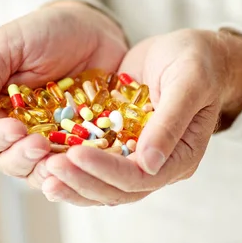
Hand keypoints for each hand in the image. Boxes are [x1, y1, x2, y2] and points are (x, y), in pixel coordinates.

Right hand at [0, 1, 126, 189]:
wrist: (92, 25)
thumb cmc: (44, 31)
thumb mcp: (5, 45)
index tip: (16, 129)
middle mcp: (23, 130)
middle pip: (11, 161)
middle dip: (22, 157)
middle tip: (40, 144)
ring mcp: (55, 138)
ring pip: (41, 170)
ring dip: (47, 170)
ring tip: (60, 160)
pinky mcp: (85, 142)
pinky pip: (77, 165)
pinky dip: (78, 168)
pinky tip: (84, 162)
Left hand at [41, 29, 241, 205]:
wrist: (191, 52)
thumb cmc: (197, 62)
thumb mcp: (189, 82)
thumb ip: (170, 121)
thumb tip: (148, 163)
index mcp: (181, 157)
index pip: (139, 177)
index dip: (106, 169)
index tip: (75, 153)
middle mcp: (159, 165)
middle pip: (117, 190)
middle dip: (82, 180)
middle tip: (49, 168)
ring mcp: (137, 157)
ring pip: (102, 184)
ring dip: (73, 182)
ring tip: (43, 174)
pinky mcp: (119, 143)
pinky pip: (94, 164)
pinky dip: (73, 167)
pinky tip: (46, 162)